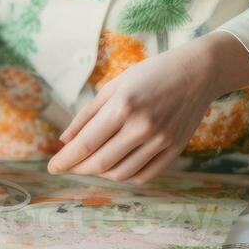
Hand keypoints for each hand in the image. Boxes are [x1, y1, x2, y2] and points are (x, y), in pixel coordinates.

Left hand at [47, 32, 248, 184]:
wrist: (197, 72)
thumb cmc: (150, 74)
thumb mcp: (114, 86)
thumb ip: (88, 115)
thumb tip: (65, 141)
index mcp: (122, 106)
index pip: (86, 144)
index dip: (66, 160)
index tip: (52, 167)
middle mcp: (142, 126)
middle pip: (101, 163)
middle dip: (78, 168)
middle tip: (68, 166)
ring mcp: (161, 141)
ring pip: (121, 174)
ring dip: (100, 174)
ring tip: (90, 164)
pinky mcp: (175, 150)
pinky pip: (144, 176)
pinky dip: (125, 177)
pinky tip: (115, 167)